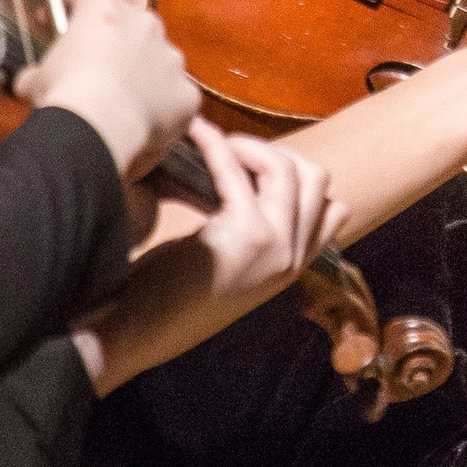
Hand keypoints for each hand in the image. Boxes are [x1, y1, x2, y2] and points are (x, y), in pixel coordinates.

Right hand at [15, 0, 201, 181]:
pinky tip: (143, 124)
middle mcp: (145, 24)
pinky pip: (174, 96)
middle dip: (112, 40)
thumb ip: (39, 72)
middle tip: (93, 66)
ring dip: (141, 73)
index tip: (56, 9)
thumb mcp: (36, 79)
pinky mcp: (187, 92)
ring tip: (121, 101)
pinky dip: (161, 107)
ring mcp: (171, 58)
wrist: (100, 128)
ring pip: (157, 59)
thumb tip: (30, 82)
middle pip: (129, 23)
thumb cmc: (66, 94)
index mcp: (104, 10)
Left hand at [71, 119, 344, 394]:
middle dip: (276, 153)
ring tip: (217, 145)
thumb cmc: (165, 295)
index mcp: (292, 266)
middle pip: (318, 178)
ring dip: (252, 146)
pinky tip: (196, 135)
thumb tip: (245, 173)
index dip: (295, 176)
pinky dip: (217, 145)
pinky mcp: (248, 237)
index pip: (331, 207)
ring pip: (292, 169)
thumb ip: (249, 231)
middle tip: (232, 152)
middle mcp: (294, 259)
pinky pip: (238, 172)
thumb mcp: (225, 262)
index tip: (251, 168)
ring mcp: (278, 249)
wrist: (134, 331)